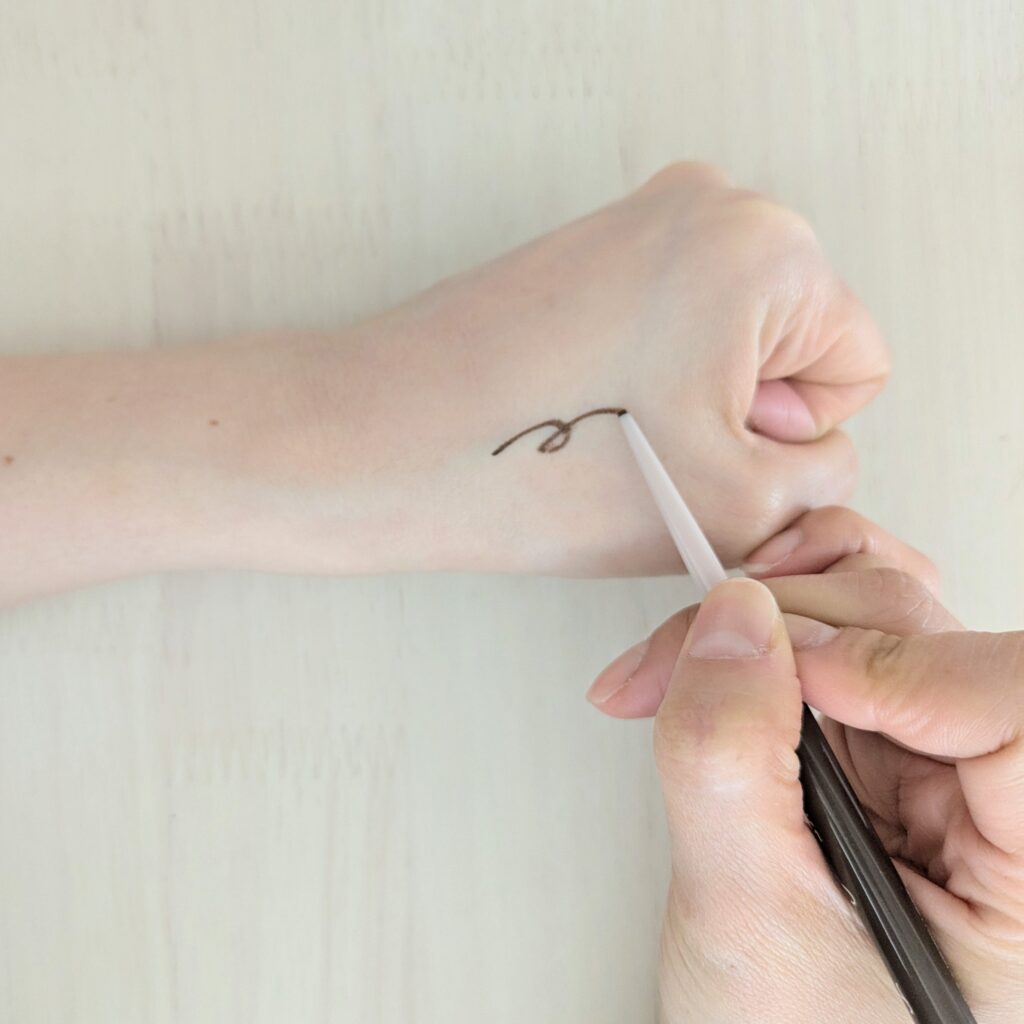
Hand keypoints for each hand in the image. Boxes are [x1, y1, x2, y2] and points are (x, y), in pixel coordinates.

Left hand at [303, 162, 887, 574]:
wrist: (379, 445)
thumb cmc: (533, 473)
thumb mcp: (736, 509)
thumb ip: (823, 478)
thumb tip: (817, 449)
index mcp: (765, 249)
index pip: (856, 364)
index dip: (794, 438)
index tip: (708, 452)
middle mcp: (708, 205)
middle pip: (790, 343)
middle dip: (743, 413)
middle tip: (657, 452)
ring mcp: (637, 218)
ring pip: (726, 342)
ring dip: (693, 402)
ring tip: (610, 435)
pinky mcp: (586, 250)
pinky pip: (666, 327)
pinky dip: (645, 379)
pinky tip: (584, 413)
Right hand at [588, 509, 1022, 1021]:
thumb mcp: (746, 916)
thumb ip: (732, 763)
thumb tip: (735, 622)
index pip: (1017, 707)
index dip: (902, 666)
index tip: (787, 676)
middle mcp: (996, 804)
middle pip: (930, 640)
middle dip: (793, 628)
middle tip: (690, 662)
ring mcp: (937, 764)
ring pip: (884, 614)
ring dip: (775, 611)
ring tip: (687, 657)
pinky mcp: (880, 741)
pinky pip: (851, 631)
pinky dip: (784, 613)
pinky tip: (733, 636)